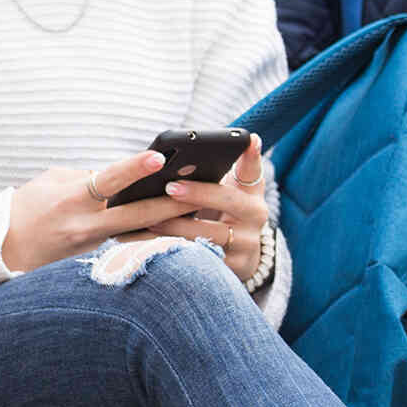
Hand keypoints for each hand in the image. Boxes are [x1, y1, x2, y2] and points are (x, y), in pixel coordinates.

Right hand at [2, 151, 188, 272]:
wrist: (3, 249)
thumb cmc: (26, 207)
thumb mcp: (53, 181)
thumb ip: (89, 176)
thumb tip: (123, 174)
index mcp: (72, 198)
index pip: (108, 179)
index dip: (134, 168)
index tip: (159, 157)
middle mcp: (86, 225)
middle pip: (137, 215)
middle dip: (172, 204)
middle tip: (202, 191)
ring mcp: (93, 246)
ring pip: (140, 234)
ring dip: (170, 225)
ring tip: (201, 213)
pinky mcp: (96, 258)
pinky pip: (130, 244)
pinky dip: (152, 237)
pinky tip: (178, 232)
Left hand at [136, 135, 273, 287]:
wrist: (240, 257)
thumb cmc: (222, 214)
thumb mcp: (226, 192)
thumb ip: (214, 175)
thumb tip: (182, 159)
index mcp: (252, 192)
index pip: (253, 169)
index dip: (252, 155)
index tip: (249, 138)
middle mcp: (255, 215)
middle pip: (228, 199)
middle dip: (197, 193)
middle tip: (170, 187)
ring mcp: (247, 243)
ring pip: (210, 233)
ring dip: (178, 227)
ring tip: (151, 219)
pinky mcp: (233, 268)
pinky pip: (201, 259)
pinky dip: (176, 251)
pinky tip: (153, 245)